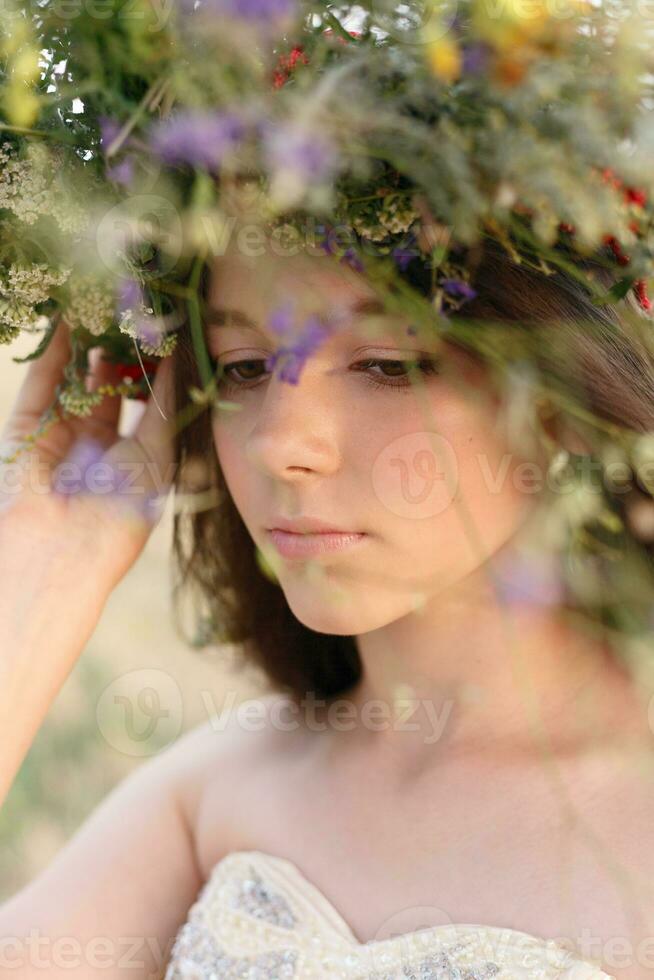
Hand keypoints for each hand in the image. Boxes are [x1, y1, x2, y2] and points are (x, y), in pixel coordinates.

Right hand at [0, 318, 177, 593]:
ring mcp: (62, 435)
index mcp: (135, 457)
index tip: (170, 330)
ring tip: (108, 303)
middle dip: (124, 351)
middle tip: (139, 310)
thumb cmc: (121, 515)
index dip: (158, 368)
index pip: (148, 402)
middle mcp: (99, 444)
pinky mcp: (28, 430)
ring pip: (77, 379)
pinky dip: (55, 352)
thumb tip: (178, 359)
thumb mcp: (156, 457)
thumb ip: (164, 407)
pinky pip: (43, 384)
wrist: (62, 554)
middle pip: (112, 386)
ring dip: (89, 344)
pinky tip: (70, 319)